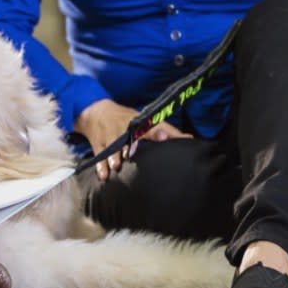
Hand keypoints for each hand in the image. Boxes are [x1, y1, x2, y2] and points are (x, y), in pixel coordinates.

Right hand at [74, 98, 191, 180]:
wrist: (97, 111)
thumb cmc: (127, 119)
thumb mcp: (145, 120)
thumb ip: (167, 130)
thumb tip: (190, 138)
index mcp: (137, 123)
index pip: (148, 127)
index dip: (156, 132)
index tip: (163, 137)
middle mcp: (123, 129)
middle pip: (126, 138)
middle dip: (128, 146)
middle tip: (129, 155)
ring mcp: (109, 137)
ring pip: (111, 148)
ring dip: (113, 156)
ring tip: (116, 166)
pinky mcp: (99, 145)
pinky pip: (99, 157)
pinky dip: (100, 166)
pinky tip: (104, 176)